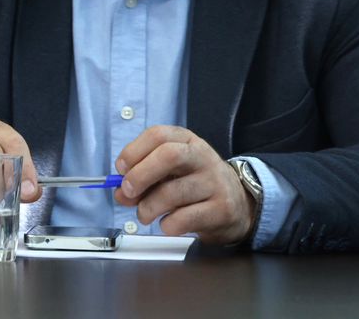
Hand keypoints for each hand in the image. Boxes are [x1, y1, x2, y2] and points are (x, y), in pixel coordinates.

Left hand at [113, 125, 254, 244]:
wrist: (239, 203)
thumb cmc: (195, 183)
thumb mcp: (170, 172)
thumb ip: (142, 179)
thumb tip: (119, 193)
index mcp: (186, 140)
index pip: (157, 135)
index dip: (133, 151)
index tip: (121, 169)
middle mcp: (202, 157)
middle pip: (169, 156)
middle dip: (140, 175)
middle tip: (127, 192)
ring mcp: (214, 182)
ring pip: (174, 192)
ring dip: (149, 207)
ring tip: (143, 214)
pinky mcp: (222, 209)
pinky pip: (186, 217)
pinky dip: (168, 224)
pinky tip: (166, 225)